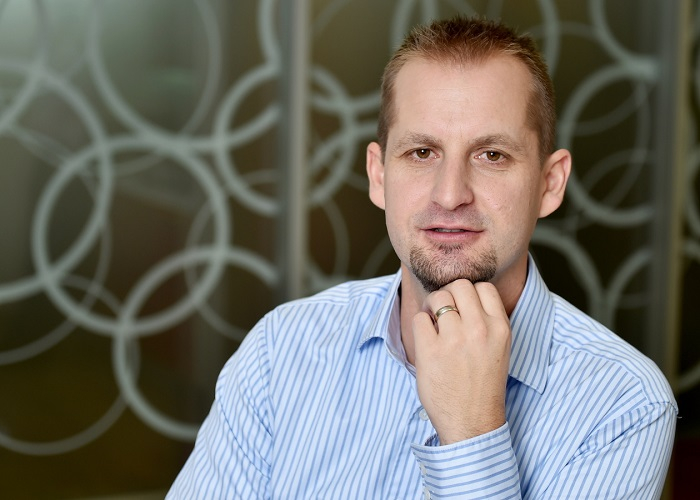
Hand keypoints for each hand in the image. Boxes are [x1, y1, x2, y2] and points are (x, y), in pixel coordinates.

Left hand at [413, 279, 510, 444]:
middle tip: (443, 313)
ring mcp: (454, 340)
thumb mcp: (498, 348)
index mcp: (500, 328)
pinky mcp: (431, 351)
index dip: (469, 294)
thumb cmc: (483, 384)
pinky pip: (419, 318)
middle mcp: (479, 329)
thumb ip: (486, 321)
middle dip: (448, 295)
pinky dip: (420, 325)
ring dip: (431, 308)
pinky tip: (427, 341)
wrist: (472, 422)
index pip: (483, 287)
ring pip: (437, 298)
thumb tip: (461, 295)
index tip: (462, 308)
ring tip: (433, 326)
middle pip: (459, 285)